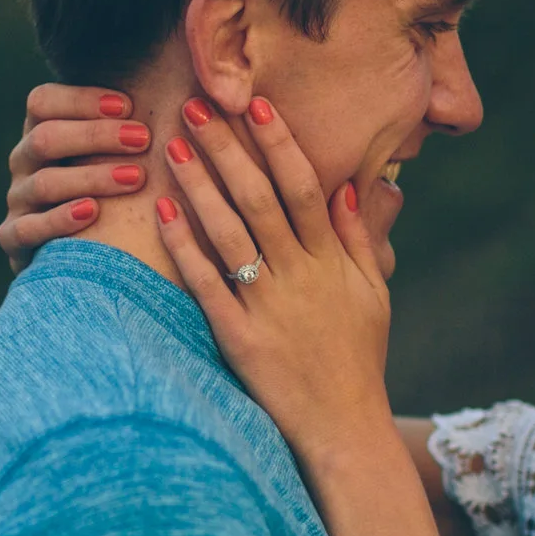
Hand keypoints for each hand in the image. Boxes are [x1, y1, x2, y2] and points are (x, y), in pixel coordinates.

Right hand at [0, 84, 151, 273]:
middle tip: (143, 139)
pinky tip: (92, 212)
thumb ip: (133, 117)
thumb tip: (182, 90)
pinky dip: (59, 219)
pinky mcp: (15, 238)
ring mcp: (18, 200)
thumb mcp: (116, 147)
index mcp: (39, 129)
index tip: (128, 106)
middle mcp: (24, 162)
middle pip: (44, 138)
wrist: (85, 254)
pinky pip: (27, 228)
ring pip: (44, 183)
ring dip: (91, 177)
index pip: (42, 101)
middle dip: (95, 136)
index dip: (81, 100)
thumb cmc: (114, 185)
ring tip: (135, 178)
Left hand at [154, 97, 397, 465]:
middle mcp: (301, 276)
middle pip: (259, 199)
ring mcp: (269, 307)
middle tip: (196, 105)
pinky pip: (207, 283)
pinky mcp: (240, 338)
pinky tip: (162, 211)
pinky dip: (184, 246)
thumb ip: (357, 240)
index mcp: (332, 261)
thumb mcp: (372, 295)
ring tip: (171, 144)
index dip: (280, 144)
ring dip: (199, 185)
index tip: (256, 105)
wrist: (344, 430)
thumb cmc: (357, 361)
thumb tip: (350, 186)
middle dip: (226, 149)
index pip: (305, 187)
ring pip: (229, 233)